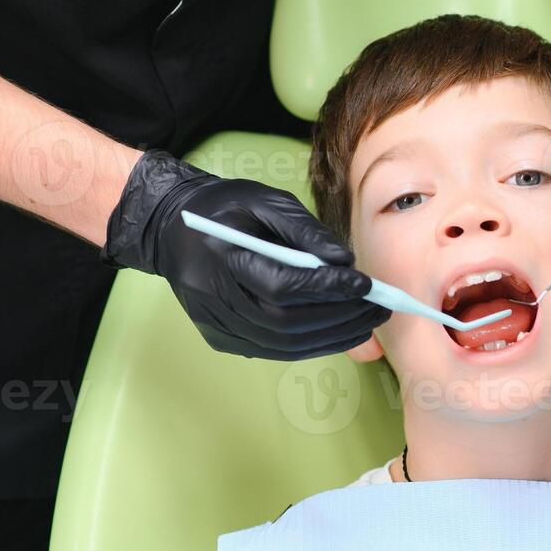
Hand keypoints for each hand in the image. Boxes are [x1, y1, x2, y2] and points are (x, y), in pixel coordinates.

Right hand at [100, 150, 389, 359]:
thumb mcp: (262, 199)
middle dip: (340, 317)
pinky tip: (340, 330)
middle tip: (379, 306)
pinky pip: (276, 350)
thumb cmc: (223, 209)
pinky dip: (314, 344)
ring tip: (368, 320)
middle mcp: (215, 300)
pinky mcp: (224, 340)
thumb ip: (304, 229)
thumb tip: (344, 261)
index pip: (282, 286)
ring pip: (285, 344)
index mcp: (221, 259)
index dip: (328, 288)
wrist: (172, 229)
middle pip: (288, 322)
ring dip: (334, 336)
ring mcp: (217, 326)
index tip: (366, 283)